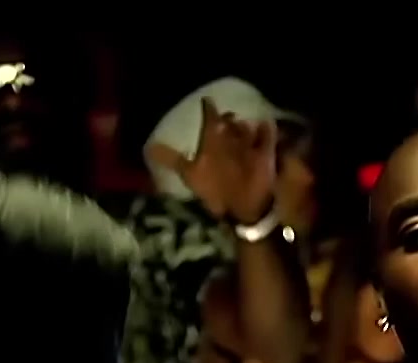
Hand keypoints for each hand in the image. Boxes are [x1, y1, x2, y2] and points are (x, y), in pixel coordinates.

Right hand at [146, 97, 277, 225]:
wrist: (244, 207)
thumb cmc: (214, 191)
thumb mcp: (190, 175)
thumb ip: (171, 159)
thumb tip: (148, 147)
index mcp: (212, 138)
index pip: (209, 115)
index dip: (207, 107)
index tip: (206, 101)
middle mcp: (231, 136)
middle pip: (229, 121)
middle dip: (227, 118)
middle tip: (225, 119)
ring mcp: (250, 144)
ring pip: (247, 126)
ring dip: (244, 125)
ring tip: (243, 126)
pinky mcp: (266, 154)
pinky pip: (268, 135)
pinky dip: (266, 129)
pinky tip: (265, 126)